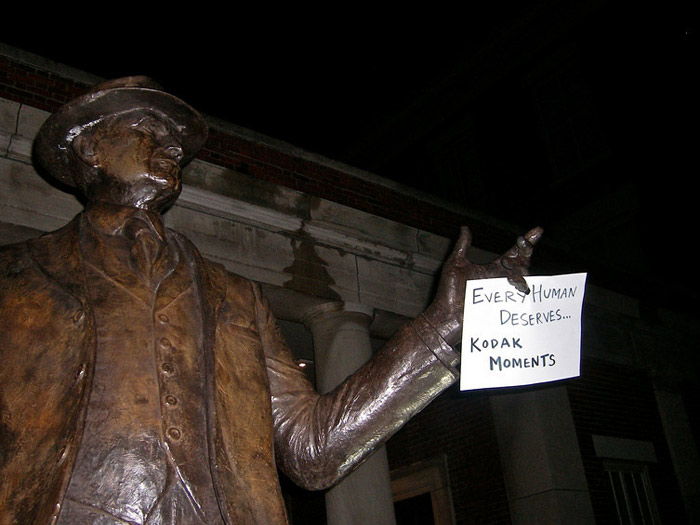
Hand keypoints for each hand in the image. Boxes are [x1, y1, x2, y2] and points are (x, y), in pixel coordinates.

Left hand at [422, 226, 542, 345]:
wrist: (447, 315)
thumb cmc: (449, 291)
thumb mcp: (455, 264)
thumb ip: (463, 246)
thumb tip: (465, 227)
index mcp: (492, 268)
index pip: (514, 252)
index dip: (526, 241)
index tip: (538, 230)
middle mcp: (501, 279)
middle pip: (523, 263)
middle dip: (525, 253)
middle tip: (512, 253)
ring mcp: (504, 291)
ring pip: (524, 277)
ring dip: (520, 270)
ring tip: (507, 269)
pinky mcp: (504, 303)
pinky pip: (521, 294)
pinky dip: (521, 286)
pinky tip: (512, 282)